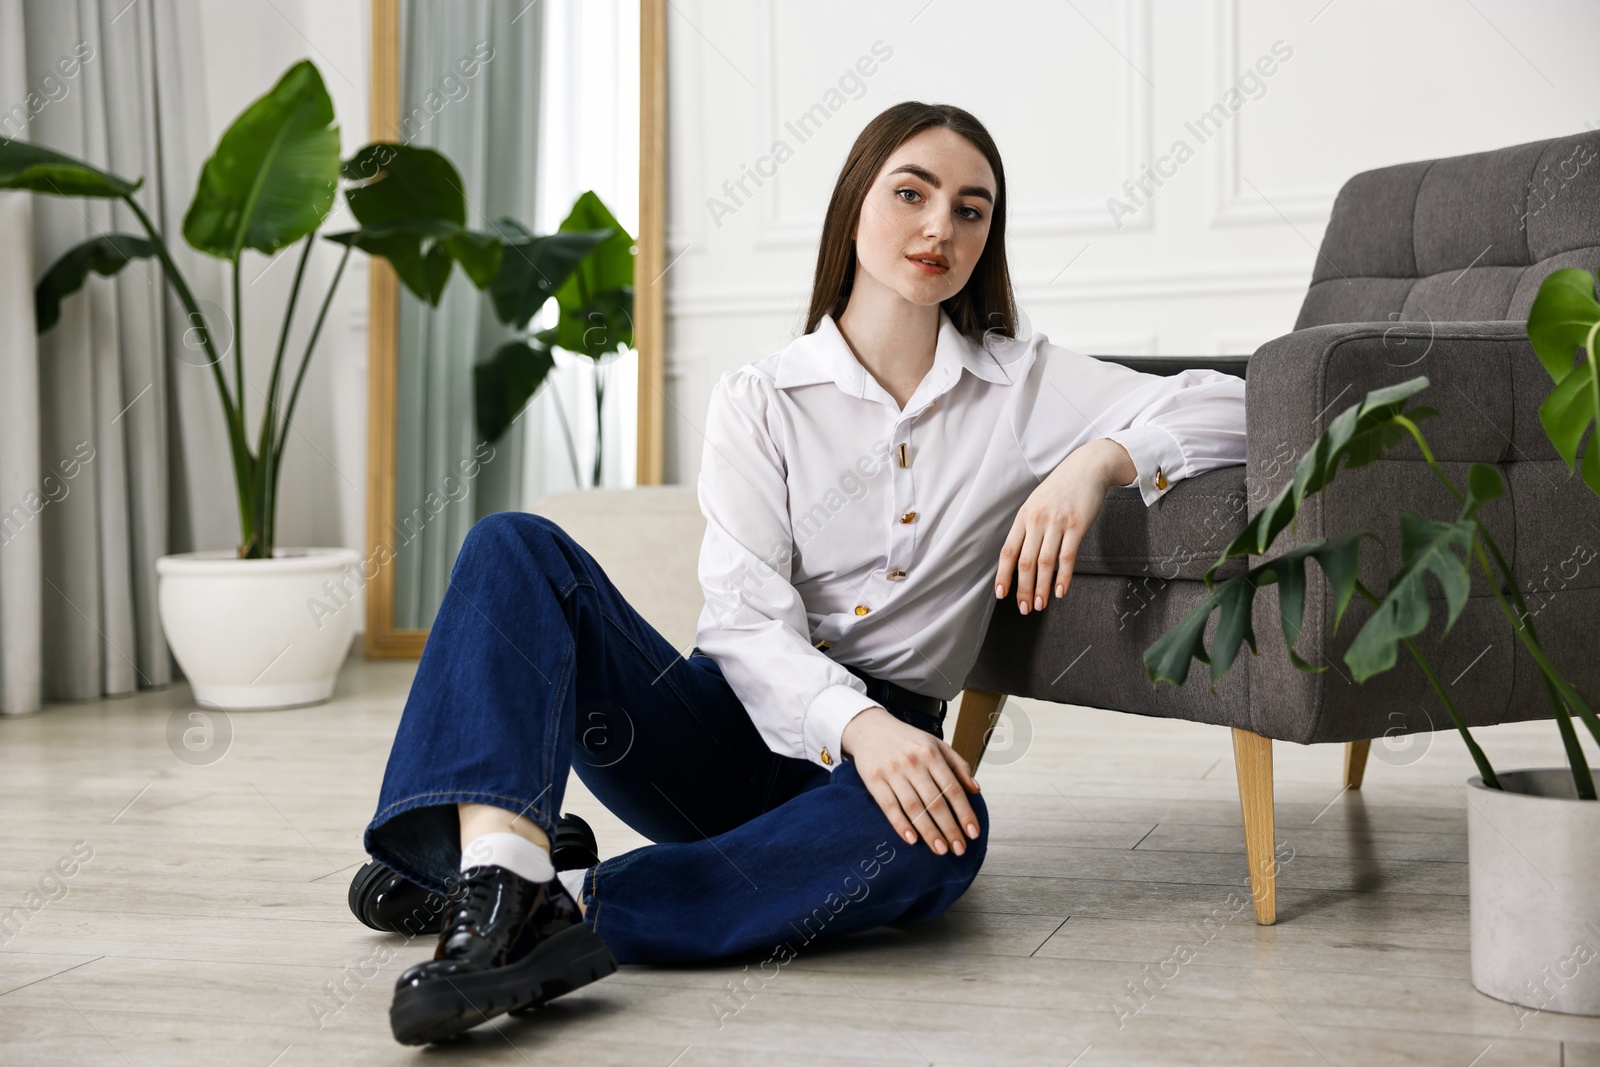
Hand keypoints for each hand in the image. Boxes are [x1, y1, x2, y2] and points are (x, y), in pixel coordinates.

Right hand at [840, 707, 980, 855]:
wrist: (870, 728)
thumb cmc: (908, 740)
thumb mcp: (936, 744)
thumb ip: (958, 765)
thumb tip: (976, 790)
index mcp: (931, 754)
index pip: (952, 788)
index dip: (964, 813)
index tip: (973, 833)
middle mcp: (913, 763)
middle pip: (935, 802)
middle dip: (949, 828)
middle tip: (959, 849)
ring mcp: (892, 772)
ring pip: (914, 807)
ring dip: (929, 832)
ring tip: (940, 850)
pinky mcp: (874, 780)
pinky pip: (889, 806)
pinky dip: (900, 824)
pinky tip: (912, 840)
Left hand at [995, 438, 1133, 614]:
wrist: (1088, 467)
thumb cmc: (1061, 489)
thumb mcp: (1037, 504)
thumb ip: (1028, 528)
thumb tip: (1021, 558)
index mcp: (1024, 517)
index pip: (1008, 551)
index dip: (1003, 575)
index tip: (1002, 594)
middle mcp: (1037, 520)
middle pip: (1025, 562)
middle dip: (1022, 589)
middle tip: (1023, 608)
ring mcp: (1056, 523)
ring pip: (1044, 563)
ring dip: (1041, 588)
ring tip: (1039, 605)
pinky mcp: (1076, 526)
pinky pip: (1067, 557)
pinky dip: (1063, 577)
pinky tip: (1060, 591)